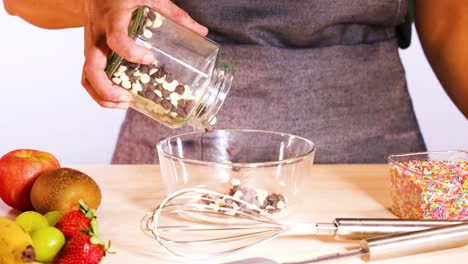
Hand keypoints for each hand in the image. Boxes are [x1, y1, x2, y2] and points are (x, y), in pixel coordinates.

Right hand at [81, 0, 207, 107]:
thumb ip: (175, 14)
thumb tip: (202, 32)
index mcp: (113, 18)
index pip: (116, 39)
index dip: (131, 53)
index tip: (150, 59)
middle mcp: (97, 35)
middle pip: (91, 68)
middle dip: (107, 89)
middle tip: (128, 98)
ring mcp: (91, 45)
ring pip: (86, 76)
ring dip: (102, 95)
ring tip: (125, 102)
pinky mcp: (92, 53)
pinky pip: (88, 76)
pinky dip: (101, 91)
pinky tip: (119, 96)